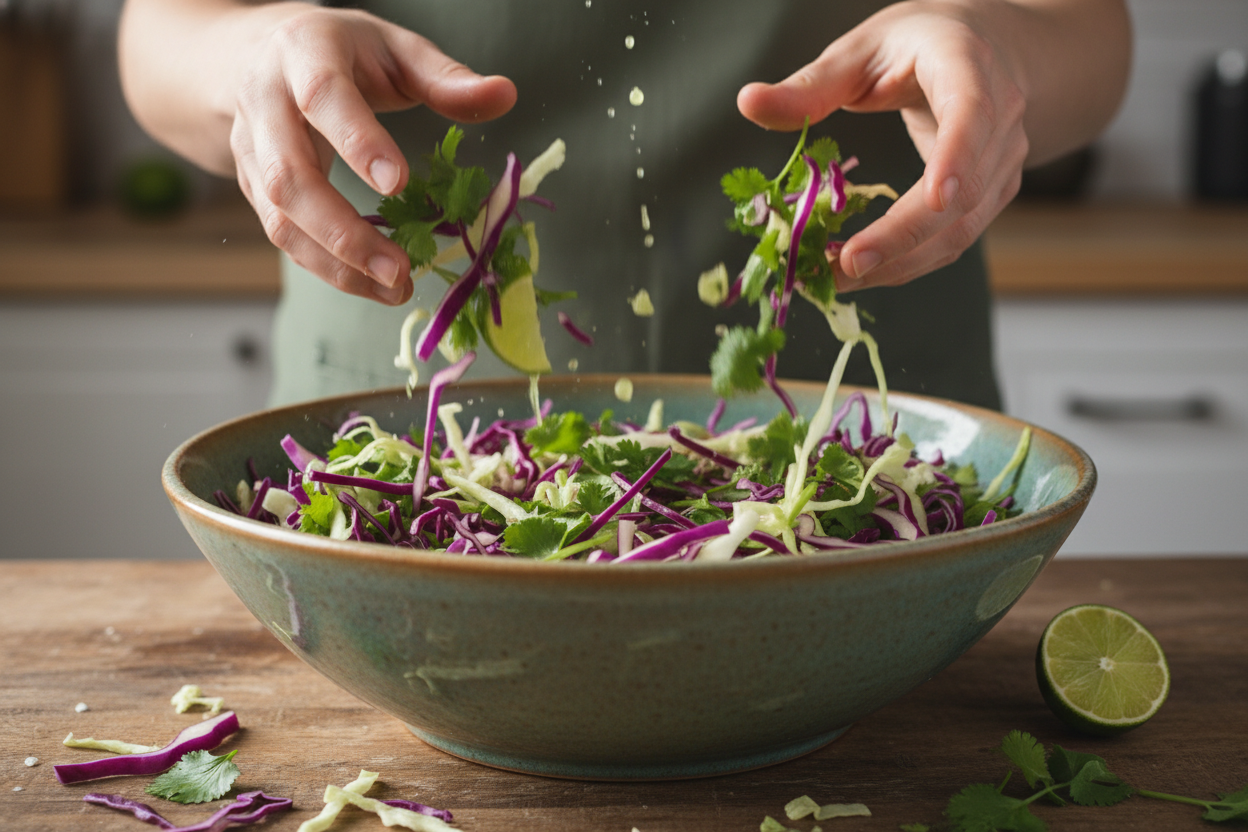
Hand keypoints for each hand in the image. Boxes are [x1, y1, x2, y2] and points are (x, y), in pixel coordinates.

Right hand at [226, 5, 514, 303]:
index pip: (323, 97)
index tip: (399, 184)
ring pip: (280, 215)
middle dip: (344, 231)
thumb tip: (505, 96)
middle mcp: (265, 101)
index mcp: (303, 53)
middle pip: (290, 176)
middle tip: (398, 269)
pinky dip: (326, 266)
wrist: (260, 56)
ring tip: (393, 288)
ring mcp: (251, 148)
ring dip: (336, 262)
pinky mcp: (251, 185)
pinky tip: (370, 283)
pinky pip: (282, 234)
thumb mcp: (395, 49)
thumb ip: (446, 77)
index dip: (358, 142)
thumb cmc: (342, 52)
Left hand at [738, 1, 1032, 291]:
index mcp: (967, 66)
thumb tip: (748, 102)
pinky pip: (954, 239)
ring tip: (838, 276)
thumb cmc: (918, 45)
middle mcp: (1000, 119)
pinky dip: (908, 262)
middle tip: (846, 265)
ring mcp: (1002, 162)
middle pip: (964, 191)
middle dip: (904, 236)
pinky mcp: (991, 195)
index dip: (957, 155)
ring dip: (901, 262)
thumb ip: (811, 84)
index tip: (936, 196)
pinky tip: (863, 270)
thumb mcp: (860, 49)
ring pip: (961, 228)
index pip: (973, 112)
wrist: (990, 50)